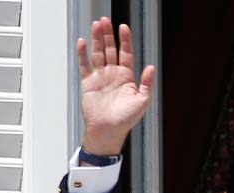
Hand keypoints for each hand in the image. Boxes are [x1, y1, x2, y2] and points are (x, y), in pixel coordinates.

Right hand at [78, 17, 155, 155]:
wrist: (108, 130)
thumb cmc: (126, 119)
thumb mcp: (142, 101)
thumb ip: (147, 83)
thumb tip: (151, 67)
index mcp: (127, 77)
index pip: (126, 54)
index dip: (125, 40)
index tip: (123, 27)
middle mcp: (113, 75)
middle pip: (111, 49)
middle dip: (108, 35)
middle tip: (105, 21)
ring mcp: (100, 77)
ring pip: (98, 54)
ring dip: (96, 40)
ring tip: (96, 26)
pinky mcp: (88, 83)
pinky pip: (84, 65)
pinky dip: (83, 54)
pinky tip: (82, 42)